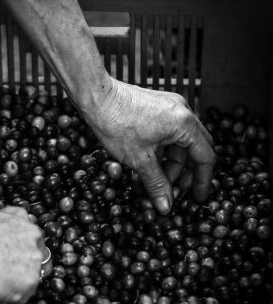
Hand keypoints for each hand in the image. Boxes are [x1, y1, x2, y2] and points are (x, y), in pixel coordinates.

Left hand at [86, 77, 215, 214]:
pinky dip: (164, 150)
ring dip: (173, 162)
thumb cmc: (116, 123)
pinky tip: (152, 163)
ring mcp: (170, 107)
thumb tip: (166, 206)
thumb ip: (156, 183)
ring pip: (181, 141)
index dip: (202, 181)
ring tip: (159, 180)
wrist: (96, 97)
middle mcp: (182, 112)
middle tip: (176, 191)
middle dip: (187, 173)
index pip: (205, 157)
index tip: (197, 198)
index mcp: (184, 124)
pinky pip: (169, 132)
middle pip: (196, 148)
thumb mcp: (139, 159)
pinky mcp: (158, 106)